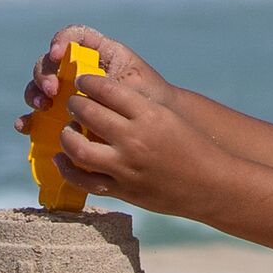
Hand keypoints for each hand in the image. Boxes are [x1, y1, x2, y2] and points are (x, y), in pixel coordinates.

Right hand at [16, 26, 159, 124]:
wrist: (154, 128)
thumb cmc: (148, 99)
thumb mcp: (136, 83)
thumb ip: (111, 77)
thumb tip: (86, 81)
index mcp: (96, 53)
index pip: (72, 38)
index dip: (60, 41)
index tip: (58, 53)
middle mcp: (76, 70)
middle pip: (49, 63)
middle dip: (45, 74)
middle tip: (52, 91)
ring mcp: (65, 93)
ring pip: (38, 86)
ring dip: (34, 94)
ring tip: (42, 107)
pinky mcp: (58, 116)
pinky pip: (37, 115)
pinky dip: (28, 119)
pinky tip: (24, 126)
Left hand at [53, 58, 233, 217]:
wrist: (210, 184)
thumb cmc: (191, 146)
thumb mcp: (167, 118)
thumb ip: (136, 109)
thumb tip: (103, 98)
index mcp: (149, 115)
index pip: (107, 89)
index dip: (88, 82)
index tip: (82, 82)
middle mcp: (135, 139)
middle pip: (88, 114)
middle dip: (74, 105)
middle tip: (72, 104)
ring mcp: (127, 167)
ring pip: (79, 149)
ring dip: (66, 136)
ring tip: (67, 130)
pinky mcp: (123, 190)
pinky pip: (85, 181)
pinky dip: (68, 170)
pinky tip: (61, 159)